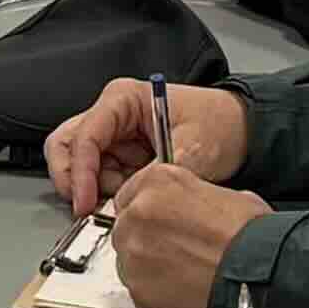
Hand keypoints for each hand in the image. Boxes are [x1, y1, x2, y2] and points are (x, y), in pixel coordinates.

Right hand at [47, 76, 248, 219]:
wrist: (242, 131)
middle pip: (66, 146)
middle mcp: (112, 114)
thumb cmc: (220, 125)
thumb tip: (130, 202)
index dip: (80, 173)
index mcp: (124, 99)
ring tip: (124, 201)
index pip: (85, 136)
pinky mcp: (122, 156)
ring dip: (94, 189)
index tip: (85, 203)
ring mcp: (114, 136)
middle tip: (86, 208)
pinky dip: (108, 194)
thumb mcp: (192, 149)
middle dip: (73, 180)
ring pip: (79, 165)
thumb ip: (158, 175)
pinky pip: (100, 178)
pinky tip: (131, 199)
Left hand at [108, 162, 271, 307]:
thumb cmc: (251, 236)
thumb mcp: (225, 194)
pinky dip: (156, 294)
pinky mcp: (138, 290)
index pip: (131, 194)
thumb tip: (189, 207)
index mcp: (156, 182)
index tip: (162, 222)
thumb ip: (191, 197)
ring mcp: (133, 255)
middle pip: (127, 227)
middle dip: (147, 239)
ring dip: (149, 266)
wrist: (260, 275)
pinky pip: (140, 290)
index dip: (151, 211)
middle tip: (178, 250)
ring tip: (184, 273)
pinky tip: (183, 291)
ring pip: (129, 261)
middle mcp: (136, 215)